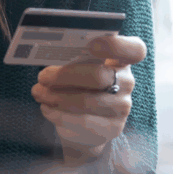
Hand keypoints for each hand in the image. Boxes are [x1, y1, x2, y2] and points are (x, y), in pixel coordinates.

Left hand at [31, 34, 146, 165]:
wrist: (84, 123)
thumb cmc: (78, 85)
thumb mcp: (77, 67)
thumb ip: (72, 58)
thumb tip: (49, 54)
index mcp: (121, 60)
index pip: (134, 50)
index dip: (116, 46)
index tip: (92, 45)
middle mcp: (126, 82)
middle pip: (100, 76)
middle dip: (65, 76)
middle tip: (43, 77)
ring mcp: (121, 107)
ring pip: (86, 101)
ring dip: (56, 97)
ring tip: (38, 92)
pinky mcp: (111, 128)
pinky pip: (81, 122)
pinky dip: (58, 114)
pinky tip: (46, 108)